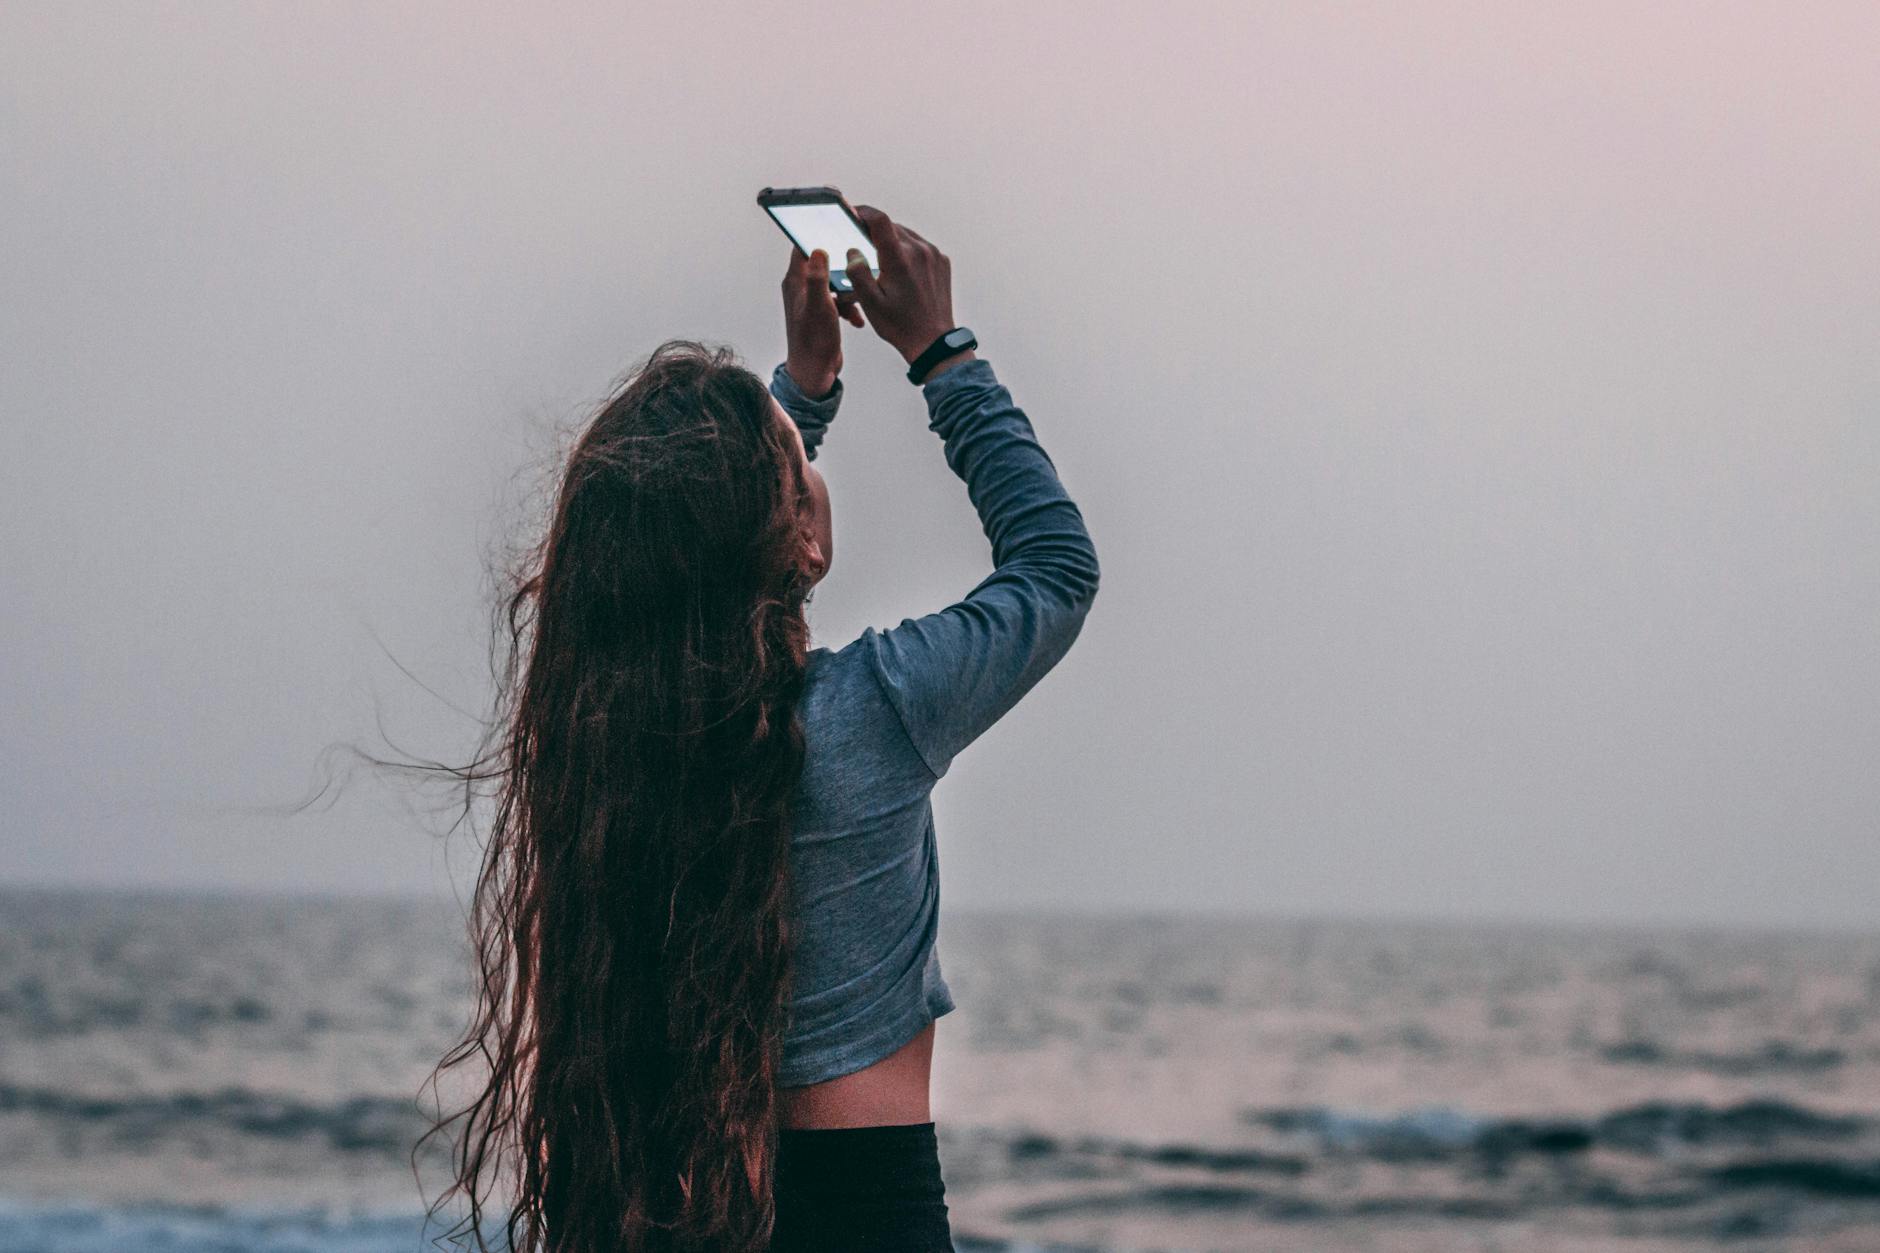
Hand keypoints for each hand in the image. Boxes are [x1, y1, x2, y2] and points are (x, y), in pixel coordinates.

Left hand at [781, 246, 864, 397]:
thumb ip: (818, 279)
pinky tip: (856, 319)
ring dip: (848, 288)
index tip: (837, 229)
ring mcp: (812, 301)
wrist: (814, 374)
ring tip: (859, 298)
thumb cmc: (813, 343)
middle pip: (822, 263)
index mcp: (795, 283)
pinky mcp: (822, 313)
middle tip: (857, 261)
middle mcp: (801, 289)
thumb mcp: (820, 308)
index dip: (817, 235)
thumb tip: (817, 250)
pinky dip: (849, 306)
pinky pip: (838, 300)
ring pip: (833, 282)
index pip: (802, 247)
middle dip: (840, 264)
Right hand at [842, 205, 957, 364]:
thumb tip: (854, 251)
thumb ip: (857, 272)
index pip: (879, 220)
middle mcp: (919, 250)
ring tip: (881, 261)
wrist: (933, 341)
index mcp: (899, 259)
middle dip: (874, 231)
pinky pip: (920, 246)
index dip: (862, 211)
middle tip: (861, 243)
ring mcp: (934, 255)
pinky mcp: (942, 261)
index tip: (852, 212)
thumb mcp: (870, 303)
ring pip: (906, 235)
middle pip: (891, 227)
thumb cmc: (900, 325)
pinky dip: (907, 251)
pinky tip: (901, 270)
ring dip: (891, 241)